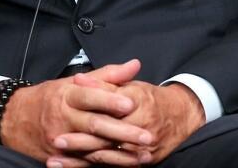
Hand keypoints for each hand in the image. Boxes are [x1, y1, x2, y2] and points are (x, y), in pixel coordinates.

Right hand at [0, 60, 155, 167]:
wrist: (13, 119)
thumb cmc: (49, 97)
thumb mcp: (74, 81)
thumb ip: (107, 75)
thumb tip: (134, 65)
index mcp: (68, 96)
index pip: (91, 97)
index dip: (111, 100)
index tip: (131, 104)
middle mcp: (64, 118)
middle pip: (95, 125)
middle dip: (123, 132)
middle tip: (146, 136)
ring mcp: (60, 140)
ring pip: (93, 147)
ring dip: (119, 153)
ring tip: (142, 155)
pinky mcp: (60, 156)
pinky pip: (85, 162)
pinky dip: (105, 164)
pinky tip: (124, 165)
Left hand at [65, 72, 205, 163]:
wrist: (181, 118)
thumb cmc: (152, 100)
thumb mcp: (131, 86)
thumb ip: (105, 82)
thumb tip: (79, 78)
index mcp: (138, 103)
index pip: (110, 103)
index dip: (88, 103)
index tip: (66, 104)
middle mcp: (140, 127)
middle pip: (106, 133)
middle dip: (80, 139)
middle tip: (57, 140)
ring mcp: (139, 147)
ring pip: (106, 154)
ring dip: (79, 158)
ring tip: (56, 159)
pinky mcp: (138, 161)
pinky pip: (110, 166)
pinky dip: (88, 167)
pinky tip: (71, 167)